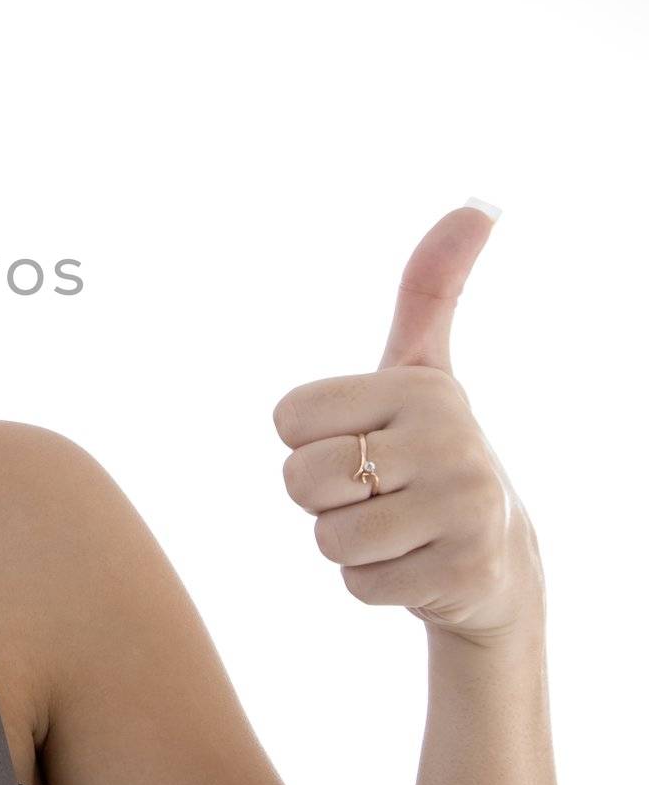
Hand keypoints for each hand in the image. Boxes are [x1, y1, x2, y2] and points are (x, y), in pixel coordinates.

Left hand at [273, 202, 544, 645]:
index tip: (362, 441)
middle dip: (322, 498)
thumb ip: (431, 287)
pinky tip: (414, 564)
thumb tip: (477, 202)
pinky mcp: (463, 571)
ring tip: (396, 527)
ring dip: (347, 542)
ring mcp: (463, 508)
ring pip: (327, 536)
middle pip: (302, 479)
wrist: (497, 559)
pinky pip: (358, 583)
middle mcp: (450, 438)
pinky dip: (373, 583)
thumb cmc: (432, 451)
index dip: (309, 441)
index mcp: (419, 386)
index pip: (287, 419)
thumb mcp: (423, 368)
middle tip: (376, 492)